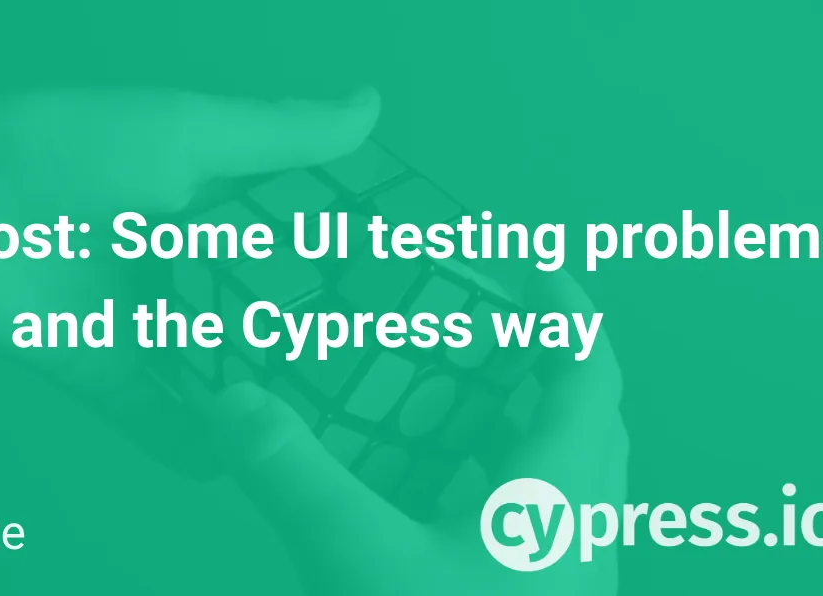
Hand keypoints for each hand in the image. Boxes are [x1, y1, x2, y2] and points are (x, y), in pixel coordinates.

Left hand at [0, 86, 382, 467]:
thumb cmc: (62, 149)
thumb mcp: (185, 131)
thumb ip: (279, 134)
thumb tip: (370, 104)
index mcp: (204, 202)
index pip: (291, 241)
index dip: (339, 266)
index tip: (396, 292)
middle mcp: (179, 265)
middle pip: (258, 317)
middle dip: (299, 345)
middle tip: (353, 370)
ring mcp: (142, 322)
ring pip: (215, 373)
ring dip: (254, 400)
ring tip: (308, 428)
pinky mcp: (100, 370)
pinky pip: (153, 418)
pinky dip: (189, 447)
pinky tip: (230, 465)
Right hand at [190, 269, 626, 595]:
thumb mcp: (357, 561)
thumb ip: (292, 473)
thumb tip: (233, 397)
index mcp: (557, 493)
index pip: (586, 367)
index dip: (565, 303)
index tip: (533, 257)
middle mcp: (578, 526)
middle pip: (589, 413)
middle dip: (545, 354)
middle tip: (490, 325)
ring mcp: (567, 571)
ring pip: (573, 470)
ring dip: (529, 420)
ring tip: (467, 398)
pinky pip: (542, 518)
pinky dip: (506, 482)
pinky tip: (447, 497)